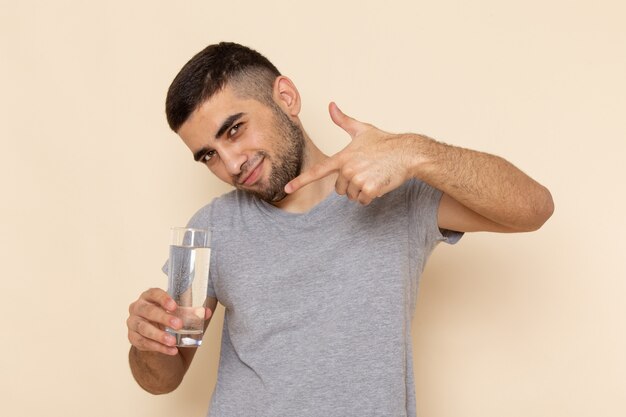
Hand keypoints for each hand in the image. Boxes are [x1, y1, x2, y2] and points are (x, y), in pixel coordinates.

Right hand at [127, 288, 210, 355]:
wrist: (153, 331)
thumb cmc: (165, 315)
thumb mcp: (177, 311)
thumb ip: (191, 311)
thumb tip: (206, 312)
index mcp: (149, 296)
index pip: (154, 293)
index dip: (163, 299)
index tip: (174, 306)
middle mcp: (138, 307)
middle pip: (148, 311)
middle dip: (164, 318)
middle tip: (178, 325)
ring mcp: (133, 322)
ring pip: (144, 328)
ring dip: (159, 335)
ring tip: (173, 341)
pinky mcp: (132, 337)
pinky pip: (143, 343)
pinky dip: (158, 347)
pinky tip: (171, 350)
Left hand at [285, 102, 415, 204]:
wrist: (407, 152)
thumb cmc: (385, 142)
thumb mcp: (362, 129)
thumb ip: (343, 120)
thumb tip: (331, 106)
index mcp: (342, 157)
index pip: (317, 171)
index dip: (300, 181)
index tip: (286, 189)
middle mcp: (347, 169)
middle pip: (339, 189)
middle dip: (351, 184)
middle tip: (366, 171)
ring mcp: (358, 179)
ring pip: (352, 196)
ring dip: (362, 191)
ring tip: (373, 176)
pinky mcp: (370, 188)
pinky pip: (363, 201)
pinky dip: (371, 196)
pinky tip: (379, 183)